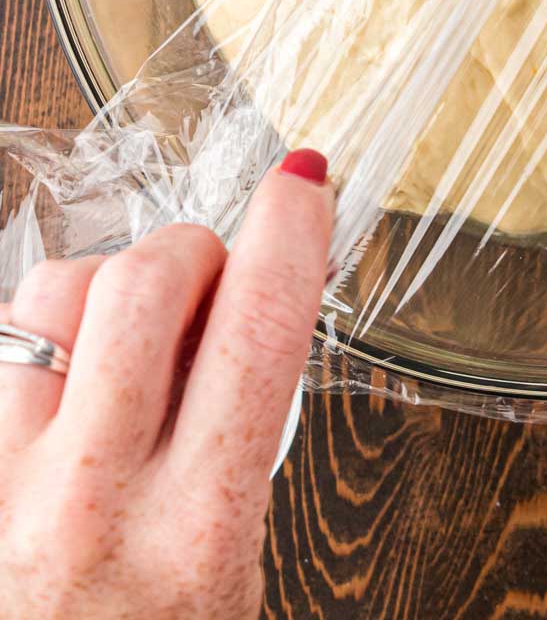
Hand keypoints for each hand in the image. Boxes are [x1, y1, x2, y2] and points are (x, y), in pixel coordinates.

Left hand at [0, 150, 332, 619]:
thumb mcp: (231, 589)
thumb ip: (237, 460)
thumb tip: (245, 325)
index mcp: (194, 538)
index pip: (258, 330)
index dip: (290, 230)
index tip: (303, 180)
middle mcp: (91, 505)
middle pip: (146, 281)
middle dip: (193, 249)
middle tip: (211, 279)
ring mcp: (4, 488)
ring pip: (55, 296)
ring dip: (106, 288)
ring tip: (125, 340)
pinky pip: (1, 351)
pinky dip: (40, 344)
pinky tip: (62, 390)